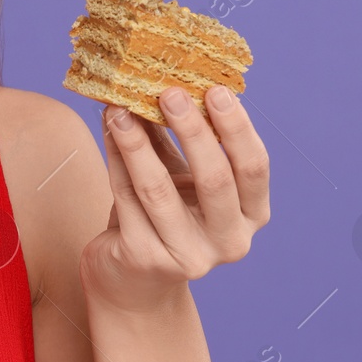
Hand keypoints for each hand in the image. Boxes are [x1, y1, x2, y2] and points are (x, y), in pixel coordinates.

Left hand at [79, 85, 271, 314]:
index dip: (237, 128)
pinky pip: (127, 199)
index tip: (215, 89)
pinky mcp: (145, 259)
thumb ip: (177, 139)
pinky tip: (108, 131)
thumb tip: (161, 80)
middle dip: (192, 130)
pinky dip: (116, 160)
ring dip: (138, 143)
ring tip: (120, 108)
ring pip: (160, 189)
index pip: (253, 168)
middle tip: (169, 91)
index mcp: (250, 216)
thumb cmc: (162, 218)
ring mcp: (188, 256)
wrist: (132, 281)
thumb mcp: (180, 178)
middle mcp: (229, 241)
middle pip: (216, 179)